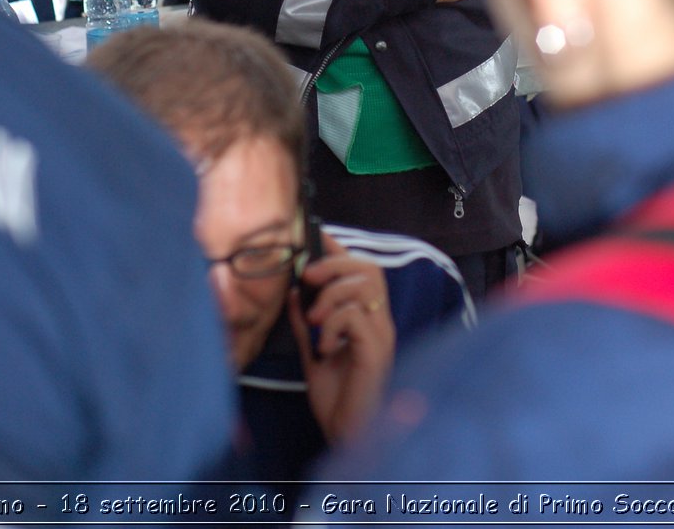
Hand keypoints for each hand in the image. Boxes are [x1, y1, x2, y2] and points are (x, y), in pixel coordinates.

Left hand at [287, 234, 395, 443]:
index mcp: (367, 317)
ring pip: (364, 286)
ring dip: (332, 294)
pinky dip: (333, 325)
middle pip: (368, 268)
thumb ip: (306, 323)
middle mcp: (380, 321)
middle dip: (334, 264)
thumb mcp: (313, 353)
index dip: (339, 250)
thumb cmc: (336, 397)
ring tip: (315, 317)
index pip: (360, 269)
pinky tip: (324, 346)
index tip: (316, 236)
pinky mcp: (376, 352)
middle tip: (307, 275)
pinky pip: (356, 317)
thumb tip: (292, 291)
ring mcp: (381, 335)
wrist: (347, 436)